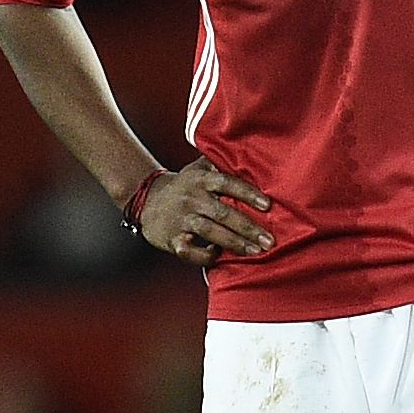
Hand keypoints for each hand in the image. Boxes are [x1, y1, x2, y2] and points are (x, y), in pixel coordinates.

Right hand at [135, 162, 275, 263]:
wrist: (145, 201)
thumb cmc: (182, 186)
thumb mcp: (197, 169)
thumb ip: (220, 164)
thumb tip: (252, 157)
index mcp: (201, 180)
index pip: (227, 183)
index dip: (248, 194)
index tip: (268, 206)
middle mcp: (192, 198)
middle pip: (223, 212)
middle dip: (248, 228)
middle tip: (268, 240)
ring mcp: (181, 219)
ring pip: (210, 232)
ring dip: (234, 243)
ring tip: (254, 251)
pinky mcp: (172, 239)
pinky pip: (189, 251)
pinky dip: (205, 255)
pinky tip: (218, 255)